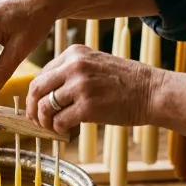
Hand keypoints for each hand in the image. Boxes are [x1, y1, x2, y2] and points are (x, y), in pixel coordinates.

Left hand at [26, 45, 157, 134]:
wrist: (153, 91)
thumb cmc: (125, 82)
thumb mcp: (95, 64)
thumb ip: (72, 72)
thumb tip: (47, 93)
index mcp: (74, 53)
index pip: (41, 74)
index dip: (35, 94)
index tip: (37, 106)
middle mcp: (74, 66)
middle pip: (37, 89)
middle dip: (32, 108)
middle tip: (36, 120)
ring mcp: (80, 86)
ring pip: (45, 107)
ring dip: (45, 122)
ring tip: (52, 128)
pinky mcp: (88, 107)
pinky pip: (60, 121)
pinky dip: (58, 129)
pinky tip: (66, 131)